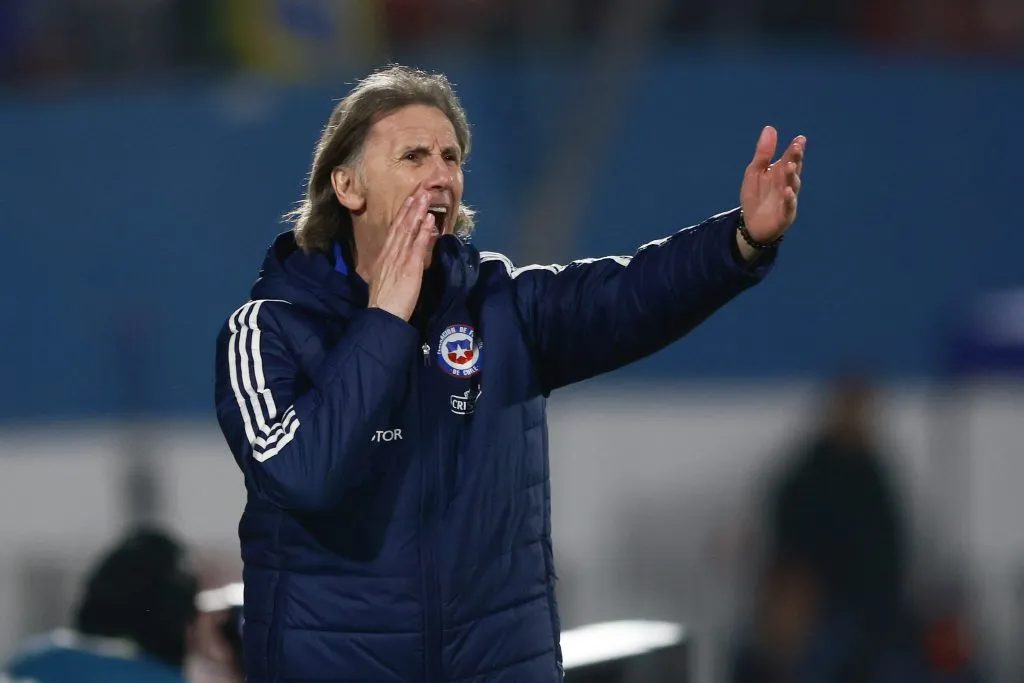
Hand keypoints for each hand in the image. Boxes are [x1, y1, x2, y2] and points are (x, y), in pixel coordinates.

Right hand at [367, 190, 438, 321]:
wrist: (382, 314)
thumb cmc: (384, 303)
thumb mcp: (384, 280)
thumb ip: (391, 268)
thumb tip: (397, 261)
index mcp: (384, 257)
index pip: (394, 231)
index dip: (402, 214)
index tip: (409, 201)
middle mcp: (390, 254)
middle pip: (401, 225)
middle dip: (410, 207)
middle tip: (420, 191)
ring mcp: (400, 259)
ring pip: (409, 231)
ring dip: (417, 213)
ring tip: (425, 198)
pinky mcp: (410, 267)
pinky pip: (418, 246)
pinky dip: (423, 231)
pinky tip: (429, 220)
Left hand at [740, 126, 805, 243]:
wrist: (751, 224)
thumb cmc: (755, 196)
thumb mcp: (755, 171)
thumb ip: (763, 153)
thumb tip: (770, 128)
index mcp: (780, 172)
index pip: (790, 157)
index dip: (795, 148)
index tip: (799, 139)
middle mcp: (787, 183)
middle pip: (794, 169)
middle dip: (796, 158)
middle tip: (797, 147)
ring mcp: (787, 198)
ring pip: (793, 185)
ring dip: (792, 176)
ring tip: (790, 166)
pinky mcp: (785, 214)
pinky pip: (789, 205)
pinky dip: (789, 198)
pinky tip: (787, 191)